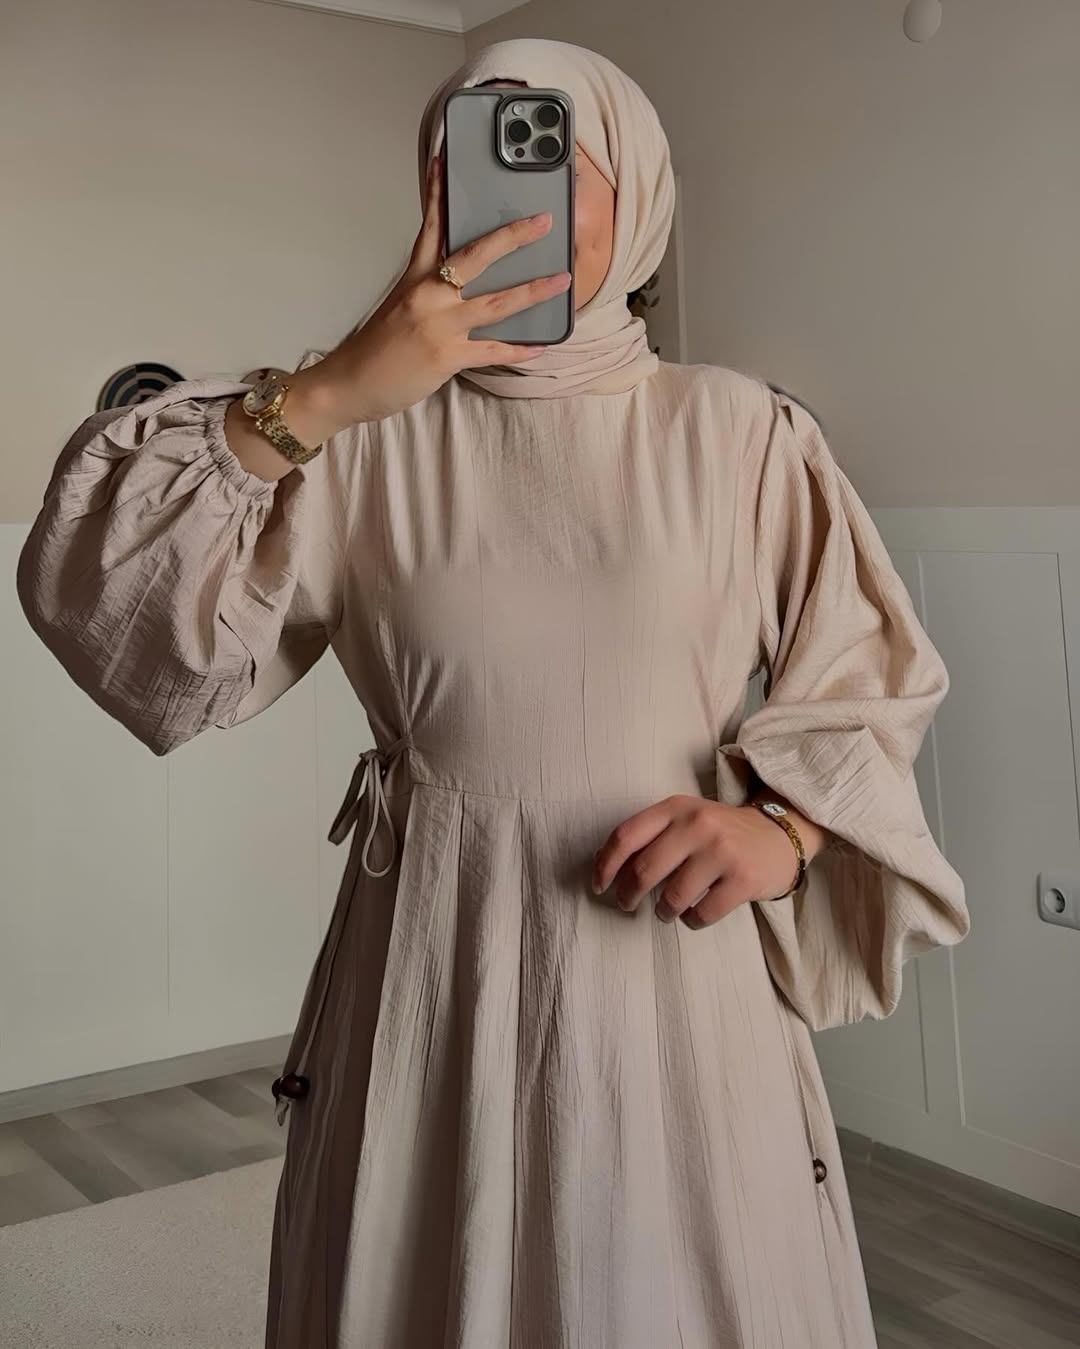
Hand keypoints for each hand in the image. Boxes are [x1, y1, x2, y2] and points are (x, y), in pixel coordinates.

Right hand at [297, 155, 569, 429]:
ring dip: (534, 291)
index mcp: (414, 279)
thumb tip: (459, 288)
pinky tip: (541, 344)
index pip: (430, 227)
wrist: (350, 383)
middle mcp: (428, 295)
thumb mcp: (398, 308)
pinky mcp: (447, 356)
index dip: (438, 192)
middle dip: (513, 237)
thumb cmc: (374, 350)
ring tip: (562, 280)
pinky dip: (520, 349)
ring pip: (497, 302)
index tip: (445, 160)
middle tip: (542, 222)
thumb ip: (428, 293)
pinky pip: (493, 350)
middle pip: (476, 255)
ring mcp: (439, 325)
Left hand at [591, 796, 818, 927]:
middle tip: (627, 904)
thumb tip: (604, 866)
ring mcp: (722, 851)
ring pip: (673, 897)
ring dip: (663, 911)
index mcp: (676, 808)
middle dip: (628, 895)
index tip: (599, 886)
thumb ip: (650, 835)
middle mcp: (698, 825)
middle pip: (645, 870)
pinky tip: (694, 915)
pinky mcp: (743, 879)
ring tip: (665, 911)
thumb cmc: (720, 832)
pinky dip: (691, 921)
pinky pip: (702, 913)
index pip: (626, 836)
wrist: (779, 834)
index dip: (605, 865)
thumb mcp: (685, 819)